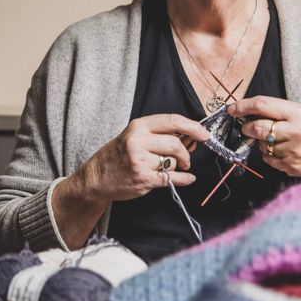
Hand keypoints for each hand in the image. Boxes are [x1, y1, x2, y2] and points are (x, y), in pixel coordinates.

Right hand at [76, 114, 211, 201]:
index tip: (204, 134)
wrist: (96, 178)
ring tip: (164, 168)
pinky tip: (187, 178)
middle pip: (176, 144)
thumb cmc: (117, 155)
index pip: (172, 121)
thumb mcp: (134, 135)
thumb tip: (191, 137)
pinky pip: (172, 178)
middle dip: (185, 153)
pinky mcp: (143, 178)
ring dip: (175, 167)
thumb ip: (159, 134)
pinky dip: (184, 179)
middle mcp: (138, 141)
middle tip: (185, 159)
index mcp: (138, 126)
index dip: (192, 127)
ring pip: (172, 162)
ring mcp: (140, 161)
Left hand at [227, 96, 300, 177]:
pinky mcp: (291, 167)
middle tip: (247, 126)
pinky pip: (269, 159)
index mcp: (299, 114)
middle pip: (257, 128)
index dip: (242, 106)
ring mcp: (292, 152)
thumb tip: (252, 113)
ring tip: (278, 139)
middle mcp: (295, 132)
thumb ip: (282, 112)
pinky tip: (284, 151)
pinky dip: (270, 154)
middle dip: (247, 127)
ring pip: (262, 145)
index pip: (262, 105)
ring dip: (262, 142)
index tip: (232, 108)